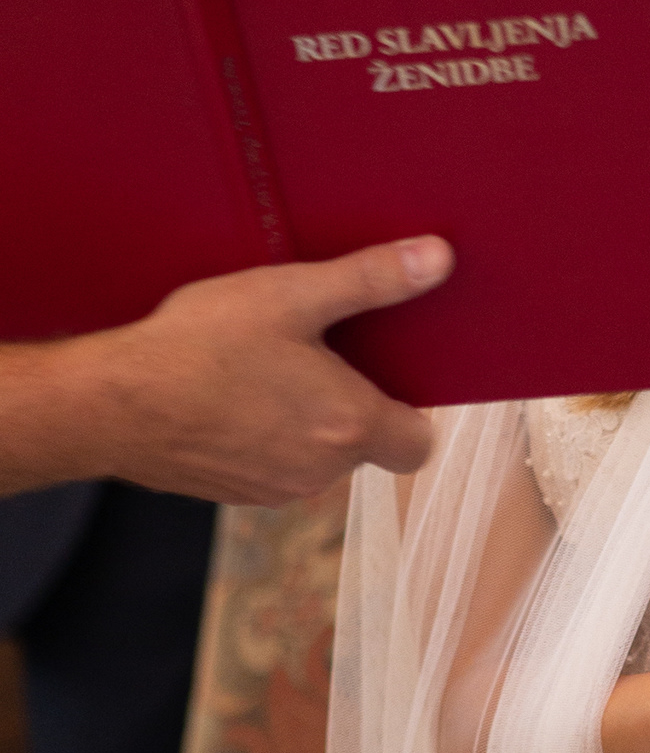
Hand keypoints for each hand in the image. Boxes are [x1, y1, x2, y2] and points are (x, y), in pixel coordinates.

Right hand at [71, 238, 450, 502]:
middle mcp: (321, 472)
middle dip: (351, 403)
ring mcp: (274, 489)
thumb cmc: (201, 347)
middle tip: (317, 353)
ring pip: (316, 457)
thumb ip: (371, 279)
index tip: (387, 373)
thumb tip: (438, 259)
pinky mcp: (232, 493)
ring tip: (266, 368)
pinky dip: (264, 436)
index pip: (419, 444)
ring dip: (305, 420)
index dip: (411, 410)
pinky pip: (271, 465)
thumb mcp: (292, 294)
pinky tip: (230, 395)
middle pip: (365, 445)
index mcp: (349, 427)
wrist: (108, 405)